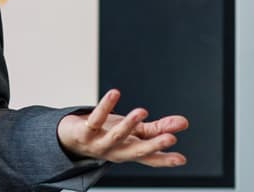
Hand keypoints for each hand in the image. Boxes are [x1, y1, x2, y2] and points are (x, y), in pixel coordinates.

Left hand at [56, 89, 188, 166]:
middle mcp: (115, 151)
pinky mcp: (84, 132)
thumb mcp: (133, 132)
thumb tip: (183, 122)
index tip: (181, 159)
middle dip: (153, 145)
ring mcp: (99, 143)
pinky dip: (105, 106)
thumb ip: (158, 128)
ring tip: (142, 112)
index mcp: (129, 152)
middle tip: (171, 138)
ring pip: (116, 136)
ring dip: (129, 124)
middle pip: (136, 150)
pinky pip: (95, 119)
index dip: (165, 159)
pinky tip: (114, 93)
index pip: (150, 158)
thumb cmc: (107, 134)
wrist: (70, 138)